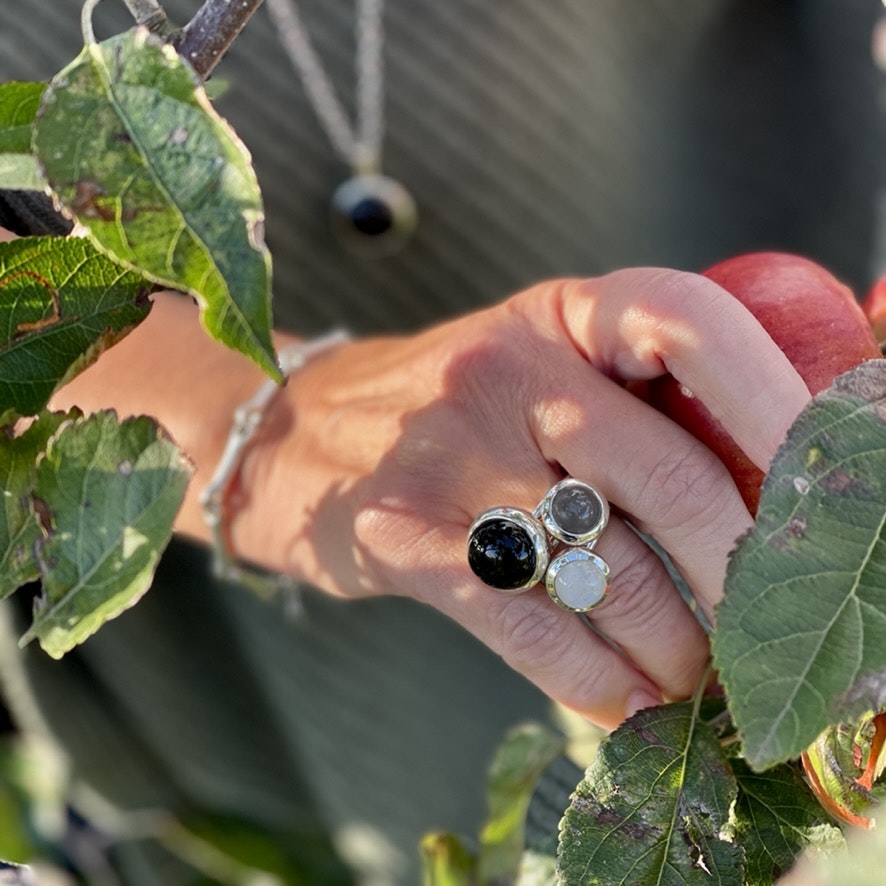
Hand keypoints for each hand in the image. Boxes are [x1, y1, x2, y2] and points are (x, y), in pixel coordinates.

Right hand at [229, 269, 810, 728]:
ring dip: (672, 645)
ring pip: (606, 569)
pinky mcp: (408, 539)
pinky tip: (621, 701)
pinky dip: (595, 680)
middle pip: (668, 476)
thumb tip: (762, 494)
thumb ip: (634, 403)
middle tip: (764, 622)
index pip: (692, 325)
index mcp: (560, 315)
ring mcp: (452, 456)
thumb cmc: (448, 405)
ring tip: (691, 674)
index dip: (776, 398)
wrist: (296, 437)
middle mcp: (508, 370)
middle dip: (741, 573)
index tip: (824, 485)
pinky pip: (532, 626)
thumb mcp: (536, 361)